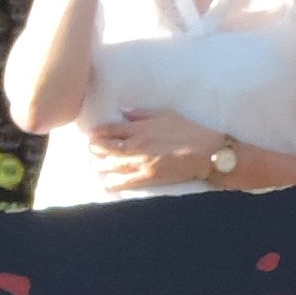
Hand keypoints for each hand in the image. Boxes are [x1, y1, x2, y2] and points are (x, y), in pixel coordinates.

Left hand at [79, 109, 218, 191]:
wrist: (205, 152)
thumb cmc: (187, 130)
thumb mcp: (165, 114)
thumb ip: (141, 113)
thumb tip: (123, 111)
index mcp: (139, 129)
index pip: (109, 130)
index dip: (97, 133)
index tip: (91, 134)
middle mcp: (136, 145)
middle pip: (105, 148)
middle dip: (94, 149)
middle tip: (90, 150)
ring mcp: (141, 163)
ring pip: (112, 165)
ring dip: (99, 165)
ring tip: (94, 164)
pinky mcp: (148, 177)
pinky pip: (125, 182)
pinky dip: (113, 183)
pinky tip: (106, 184)